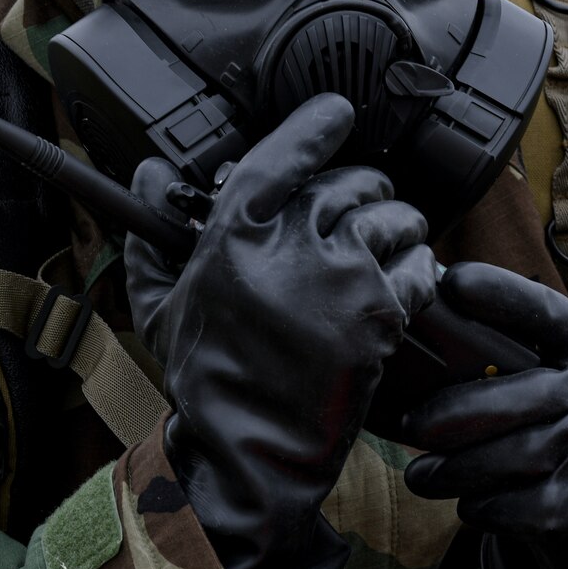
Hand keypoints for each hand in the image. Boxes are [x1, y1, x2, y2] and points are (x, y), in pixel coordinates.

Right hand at [125, 93, 436, 568]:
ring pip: (394, 217)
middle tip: (365, 209)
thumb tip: (148, 172)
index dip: (314, 127)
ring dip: (399, 225)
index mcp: (231, 237)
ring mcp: (339, 278)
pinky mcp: (379, 314)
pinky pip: (419, 265)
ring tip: (389, 246)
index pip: (281, 155)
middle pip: (350, 182)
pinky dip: (417, 272)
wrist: (252, 455)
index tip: (336, 113)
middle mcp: (288, 247)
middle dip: (365, 191)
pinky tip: (399, 289)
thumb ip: (154, 234)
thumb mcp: (162, 307)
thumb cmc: (208, 380)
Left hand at [400, 263, 567, 568]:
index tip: (453, 284)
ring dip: (456, 468)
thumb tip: (425, 322)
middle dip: (458, 412)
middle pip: (528, 398)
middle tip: (413, 425)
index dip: (502, 296)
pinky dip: (481, 506)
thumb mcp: (566, 374)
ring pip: (516, 459)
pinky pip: (516, 508)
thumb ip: (514, 353)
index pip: (548, 313)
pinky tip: (466, 500)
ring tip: (422, 473)